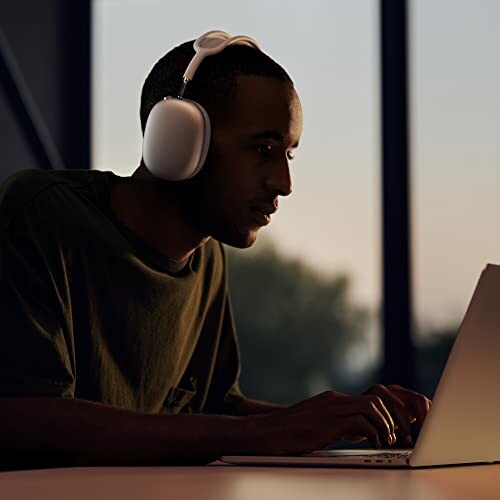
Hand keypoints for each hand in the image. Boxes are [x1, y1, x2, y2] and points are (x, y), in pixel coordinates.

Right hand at [257, 387, 430, 454]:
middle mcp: (335, 400)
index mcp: (333, 400)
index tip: (390, 429)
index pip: (368, 399)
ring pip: (372, 407)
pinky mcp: (329, 423)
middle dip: (390, 417)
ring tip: (387, 441)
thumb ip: (337, 424)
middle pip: (375, 399)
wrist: (268, 432)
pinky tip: (374, 445)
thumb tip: (358, 432)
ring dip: (385, 426)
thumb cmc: (290, 432)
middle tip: (394, 436)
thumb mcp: (318, 424)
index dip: (384, 414)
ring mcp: (332, 409)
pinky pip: (361, 423)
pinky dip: (374, 434)